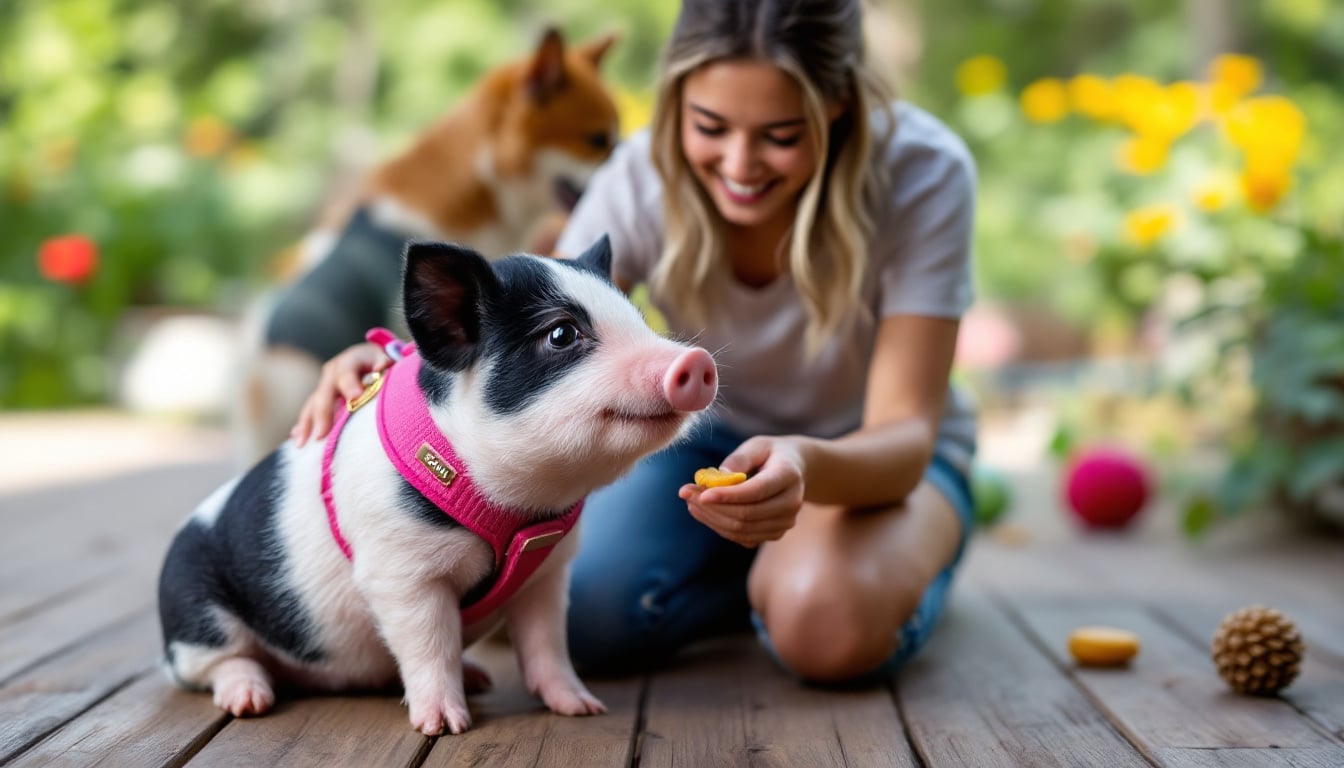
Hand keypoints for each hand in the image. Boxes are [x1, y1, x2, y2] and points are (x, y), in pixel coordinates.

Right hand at [290, 342, 391, 445]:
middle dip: (322, 415)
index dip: (350, 384)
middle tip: (321, 435)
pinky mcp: (320, 398)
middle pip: (324, 394)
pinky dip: (303, 425)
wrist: (362, 359)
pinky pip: (309, 412)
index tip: (355, 397)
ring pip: (312, 405)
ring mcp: (323, 387)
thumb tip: (381, 366)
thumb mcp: (380, 358)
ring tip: (301, 443)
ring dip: (306, 424)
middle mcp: (331, 374)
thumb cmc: (375, 361)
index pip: (346, 373)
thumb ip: (382, 361)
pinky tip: (298, 439)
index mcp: (347, 363)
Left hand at [679, 436, 806, 546]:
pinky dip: (719, 526)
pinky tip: (704, 512)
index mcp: (789, 475)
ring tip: (691, 501)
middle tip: (687, 494)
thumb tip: (717, 478)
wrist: (795, 471)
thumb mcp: (756, 446)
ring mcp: (785, 522)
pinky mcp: (774, 533)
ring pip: (742, 530)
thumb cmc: (770, 454)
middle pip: (747, 514)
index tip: (701, 493)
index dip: (727, 495)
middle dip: (713, 507)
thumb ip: (738, 459)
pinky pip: (742, 537)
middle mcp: (792, 502)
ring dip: (712, 518)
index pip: (756, 491)